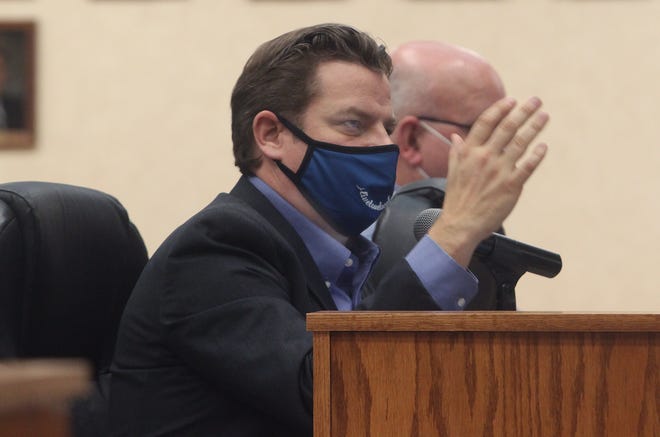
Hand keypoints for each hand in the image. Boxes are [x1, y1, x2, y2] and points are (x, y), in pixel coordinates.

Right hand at [427, 96, 548, 266]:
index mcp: (469, 152)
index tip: (511, 100)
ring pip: (521, 143)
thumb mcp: (453, 171)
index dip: (500, 109)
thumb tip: (456, 136)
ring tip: (544, 116)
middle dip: (523, 111)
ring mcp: (499, 171)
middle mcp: (485, 158)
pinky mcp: (511, 185)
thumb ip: (457, 151)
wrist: (461, 224)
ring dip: (534, 127)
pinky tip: (543, 146)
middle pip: (507, 128)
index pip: (486, 123)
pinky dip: (537, 154)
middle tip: (535, 101)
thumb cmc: (457, 199)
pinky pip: (528, 166)